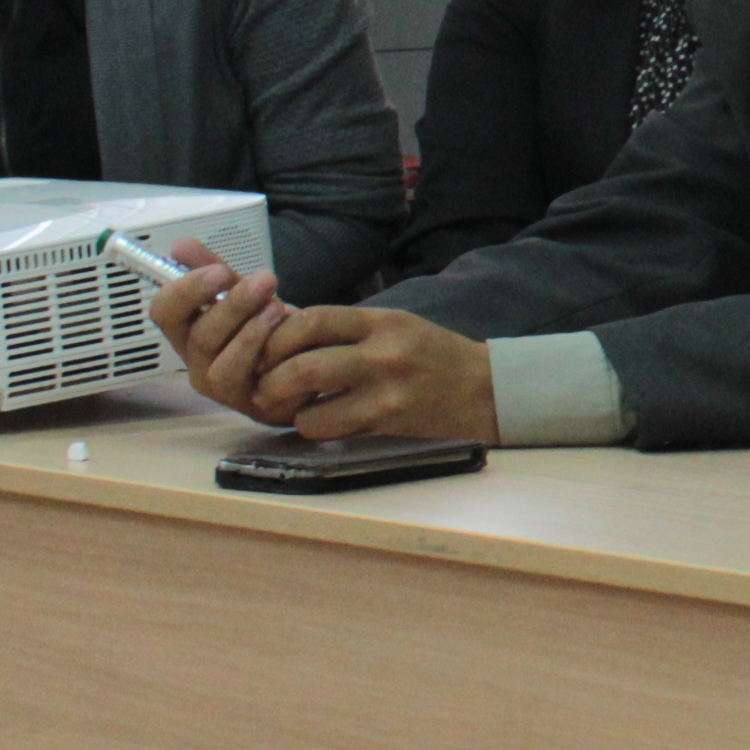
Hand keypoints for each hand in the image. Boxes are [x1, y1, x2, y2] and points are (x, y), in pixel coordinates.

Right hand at [149, 245, 299, 418]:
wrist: (303, 359)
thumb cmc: (261, 326)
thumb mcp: (240, 292)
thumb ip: (213, 268)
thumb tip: (180, 246)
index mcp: (186, 331)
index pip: (165, 312)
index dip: (186, 290)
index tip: (220, 270)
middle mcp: (196, 362)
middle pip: (200, 337)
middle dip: (232, 306)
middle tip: (264, 280)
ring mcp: (222, 388)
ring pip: (223, 366)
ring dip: (251, 334)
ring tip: (277, 308)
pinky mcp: (253, 405)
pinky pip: (257, 385)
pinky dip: (273, 358)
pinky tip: (289, 337)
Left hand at [236, 305, 504, 445]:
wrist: (485, 391)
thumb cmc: (435, 355)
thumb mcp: (397, 326)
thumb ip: (347, 329)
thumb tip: (283, 332)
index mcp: (383, 322)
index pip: (313, 319)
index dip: (278, 335)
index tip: (266, 347)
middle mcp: (383, 354)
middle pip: (302, 365)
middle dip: (271, 378)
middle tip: (263, 384)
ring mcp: (385, 393)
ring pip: (309, 407)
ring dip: (288, 411)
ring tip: (289, 406)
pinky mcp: (387, 424)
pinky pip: (330, 429)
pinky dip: (314, 427)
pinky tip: (320, 420)